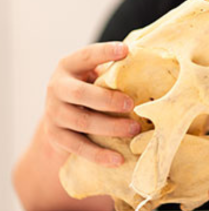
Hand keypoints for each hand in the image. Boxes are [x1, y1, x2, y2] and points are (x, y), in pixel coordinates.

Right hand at [44, 42, 140, 167]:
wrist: (61, 116)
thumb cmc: (91, 87)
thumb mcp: (96, 73)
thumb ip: (115, 68)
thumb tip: (153, 61)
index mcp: (69, 66)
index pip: (86, 56)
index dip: (104, 53)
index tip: (126, 51)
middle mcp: (57, 88)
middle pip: (80, 93)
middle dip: (107, 99)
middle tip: (131, 104)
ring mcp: (54, 114)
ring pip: (81, 122)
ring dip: (110, 127)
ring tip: (134, 130)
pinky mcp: (56, 137)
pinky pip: (78, 147)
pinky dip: (99, 155)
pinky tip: (118, 159)